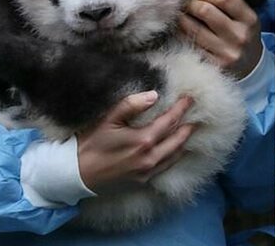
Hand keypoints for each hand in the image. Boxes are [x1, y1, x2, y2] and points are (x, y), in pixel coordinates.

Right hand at [77, 91, 195, 194]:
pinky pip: (167, 166)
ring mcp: (148, 171)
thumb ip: (131, 105)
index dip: (182, 108)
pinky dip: (175, 155)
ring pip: (175, 154)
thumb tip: (153, 94)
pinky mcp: (144, 180)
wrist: (77, 175)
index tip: (190, 99)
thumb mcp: (108, 120)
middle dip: (189, 125)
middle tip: (197, 114)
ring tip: (190, 129)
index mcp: (143, 140)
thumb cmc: (91, 144)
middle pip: (178, 138)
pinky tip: (177, 149)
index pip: (170, 121)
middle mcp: (150, 157)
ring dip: (184, 141)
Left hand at [178, 0, 261, 79]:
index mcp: (249, 20)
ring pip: (193, 28)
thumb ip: (227, 4)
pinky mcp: (214, 65)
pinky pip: (190, 44)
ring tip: (181, 16)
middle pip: (205, 10)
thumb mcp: (244, 18)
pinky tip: (182, 31)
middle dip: (190, 3)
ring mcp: (226, 53)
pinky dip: (181, 35)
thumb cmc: (242, 35)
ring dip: (182, 19)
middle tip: (186, 4)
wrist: (251, 67)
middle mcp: (239, 36)